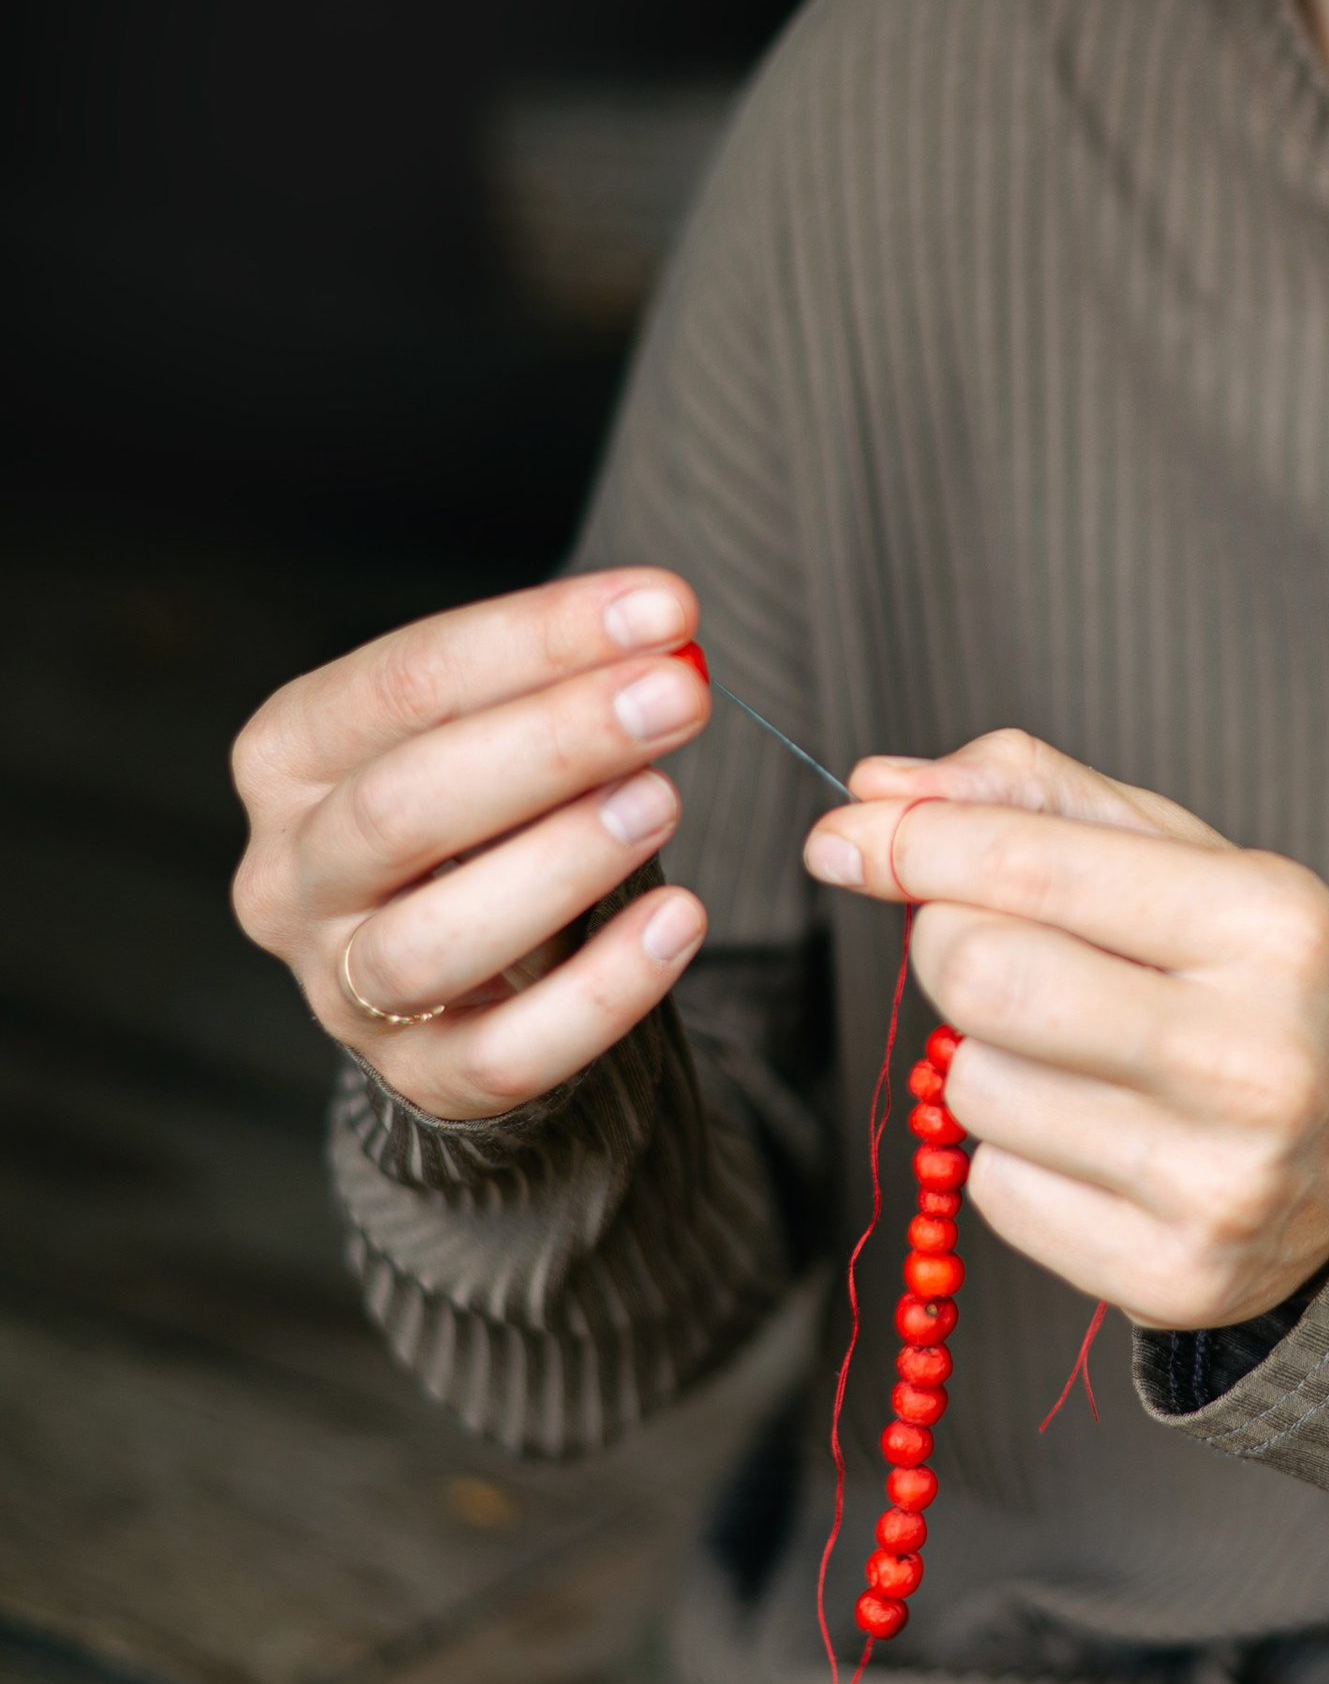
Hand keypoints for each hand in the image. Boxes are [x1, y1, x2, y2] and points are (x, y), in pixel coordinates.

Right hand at [231, 569, 717, 1114]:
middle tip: (677, 695)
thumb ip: (556, 688)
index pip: (403, 683)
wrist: (462, 971)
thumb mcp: (489, 733)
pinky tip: (682, 920)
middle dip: (553, 741)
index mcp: (290, 757)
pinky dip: (601, 992)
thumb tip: (662, 641)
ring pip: (430, 941)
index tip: (664, 606)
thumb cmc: (480, 815)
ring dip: (559, 864)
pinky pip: (505, 1054)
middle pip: (402, 805)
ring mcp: (342, 987)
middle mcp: (291, 875)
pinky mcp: (420, 1077)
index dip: (536, 638)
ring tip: (666, 801)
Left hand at [804, 731, 1328, 1331]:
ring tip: (1085, 1061)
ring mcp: (1216, 1180)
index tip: (849, 835)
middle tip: (990, 947)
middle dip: (949, 946)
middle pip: (981, 978)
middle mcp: (1253, 1055)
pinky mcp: (1174, 1277)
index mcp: (1270, 924)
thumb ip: (1036, 801)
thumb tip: (872, 789)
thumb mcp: (1190, 861)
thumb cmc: (1258, 982)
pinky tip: (1101, 1143)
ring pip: (974, 1093)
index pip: (1027, 864)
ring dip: (990, 1063)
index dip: (911, 842)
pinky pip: (993, 1193)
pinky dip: (1017, 1159)